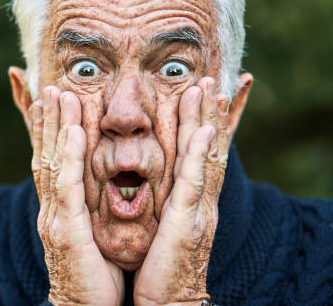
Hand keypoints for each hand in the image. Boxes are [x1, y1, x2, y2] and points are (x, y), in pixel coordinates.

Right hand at [30, 86, 124, 305]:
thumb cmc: (93, 275)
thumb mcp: (89, 235)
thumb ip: (87, 208)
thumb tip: (92, 188)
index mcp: (59, 209)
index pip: (52, 162)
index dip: (49, 131)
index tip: (51, 102)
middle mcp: (51, 208)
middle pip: (46, 155)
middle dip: (48, 120)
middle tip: (51, 87)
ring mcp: (55, 217)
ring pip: (53, 163)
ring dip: (56, 127)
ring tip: (59, 95)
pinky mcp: (66, 229)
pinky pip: (68, 186)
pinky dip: (69, 156)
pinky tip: (74, 132)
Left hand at [133, 77, 230, 305]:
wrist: (167, 302)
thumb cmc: (159, 265)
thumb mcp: (161, 225)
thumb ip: (162, 199)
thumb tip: (152, 179)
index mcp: (188, 199)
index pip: (197, 154)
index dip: (202, 124)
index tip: (204, 92)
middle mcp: (198, 200)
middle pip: (206, 149)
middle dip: (208, 113)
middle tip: (209, 79)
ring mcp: (197, 209)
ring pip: (204, 157)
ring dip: (208, 122)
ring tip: (209, 89)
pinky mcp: (188, 222)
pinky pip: (194, 183)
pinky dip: (200, 156)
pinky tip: (205, 132)